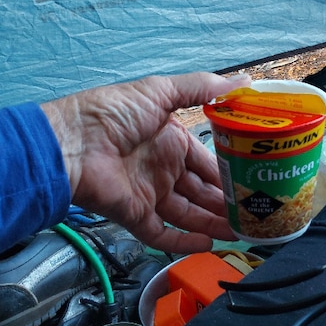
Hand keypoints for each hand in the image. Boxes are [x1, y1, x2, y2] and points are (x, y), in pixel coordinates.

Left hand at [41, 72, 250, 252]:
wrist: (69, 143)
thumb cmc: (114, 113)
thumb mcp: (160, 92)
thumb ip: (202, 88)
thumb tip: (246, 81)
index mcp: (172, 141)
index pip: (207, 161)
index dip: (230, 171)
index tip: (256, 180)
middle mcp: (163, 169)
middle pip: (202, 191)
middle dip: (227, 201)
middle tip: (257, 210)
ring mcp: (150, 194)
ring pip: (189, 214)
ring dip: (215, 222)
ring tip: (243, 231)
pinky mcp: (135, 216)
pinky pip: (163, 234)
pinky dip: (185, 242)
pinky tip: (210, 244)